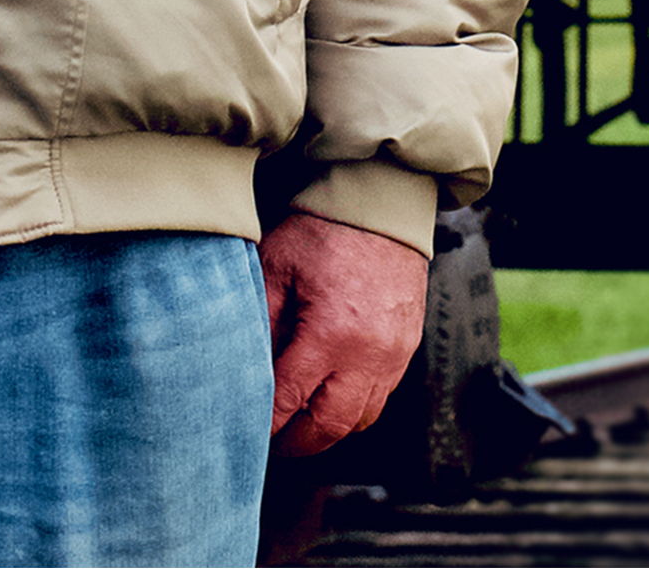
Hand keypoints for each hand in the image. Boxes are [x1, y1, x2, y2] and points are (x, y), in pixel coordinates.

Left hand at [261, 210, 427, 456]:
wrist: (383, 206)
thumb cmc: (325, 231)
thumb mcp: (276, 267)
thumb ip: (260, 321)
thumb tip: (241, 370)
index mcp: (331, 333)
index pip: (289, 402)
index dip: (264, 424)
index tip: (246, 431)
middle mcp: (368, 353)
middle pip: (329, 426)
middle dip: (296, 442)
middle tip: (272, 440)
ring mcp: (393, 353)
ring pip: (360, 420)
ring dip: (327, 428)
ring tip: (299, 421)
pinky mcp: (407, 347)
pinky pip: (381, 397)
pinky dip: (354, 406)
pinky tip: (330, 393)